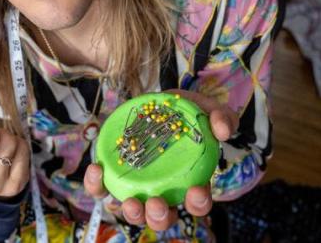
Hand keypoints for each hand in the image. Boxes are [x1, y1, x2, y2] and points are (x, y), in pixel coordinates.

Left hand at [84, 90, 237, 231]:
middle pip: (162, 216)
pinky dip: (97, 185)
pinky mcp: (112, 174)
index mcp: (188, 181)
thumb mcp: (204, 109)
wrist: (154, 103)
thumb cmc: (182, 112)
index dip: (198, 203)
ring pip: (134, 211)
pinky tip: (97, 169)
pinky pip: (101, 188)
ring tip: (131, 203)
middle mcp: (162, 190)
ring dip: (132, 212)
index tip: (197, 191)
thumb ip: (220, 117)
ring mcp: (136, 185)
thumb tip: (223, 130)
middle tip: (157, 204)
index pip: (197, 202)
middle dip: (160, 216)